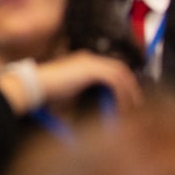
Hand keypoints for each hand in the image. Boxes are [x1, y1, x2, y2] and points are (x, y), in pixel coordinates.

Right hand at [0, 51, 141, 114]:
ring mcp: (91, 61)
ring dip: (129, 91)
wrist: (37, 85)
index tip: (128, 100)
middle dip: (131, 87)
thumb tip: (99, 116)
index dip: (122, 83)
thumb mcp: (71, 96)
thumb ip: (86, 100)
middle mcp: (89, 58)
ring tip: (133, 108)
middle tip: (136, 104)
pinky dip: (122, 93)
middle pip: (120, 69)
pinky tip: (122, 106)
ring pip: (121, 74)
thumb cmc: (48, 93)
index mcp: (83, 62)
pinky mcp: (92, 69)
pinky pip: (115, 80)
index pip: (111, 69)